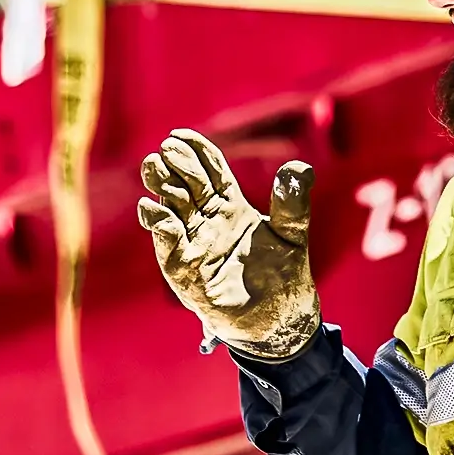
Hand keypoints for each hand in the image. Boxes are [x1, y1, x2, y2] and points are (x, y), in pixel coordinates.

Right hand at [137, 129, 318, 361]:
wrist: (280, 320)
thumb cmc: (284, 275)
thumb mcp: (292, 234)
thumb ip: (292, 203)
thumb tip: (300, 168)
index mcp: (229, 206)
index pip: (208, 171)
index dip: (195, 152)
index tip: (178, 134)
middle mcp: (206, 222)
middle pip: (185, 186)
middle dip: (173, 167)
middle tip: (164, 150)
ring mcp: (193, 246)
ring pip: (171, 211)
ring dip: (161, 190)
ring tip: (153, 168)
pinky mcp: (186, 273)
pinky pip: (169, 248)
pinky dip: (161, 228)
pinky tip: (154, 210)